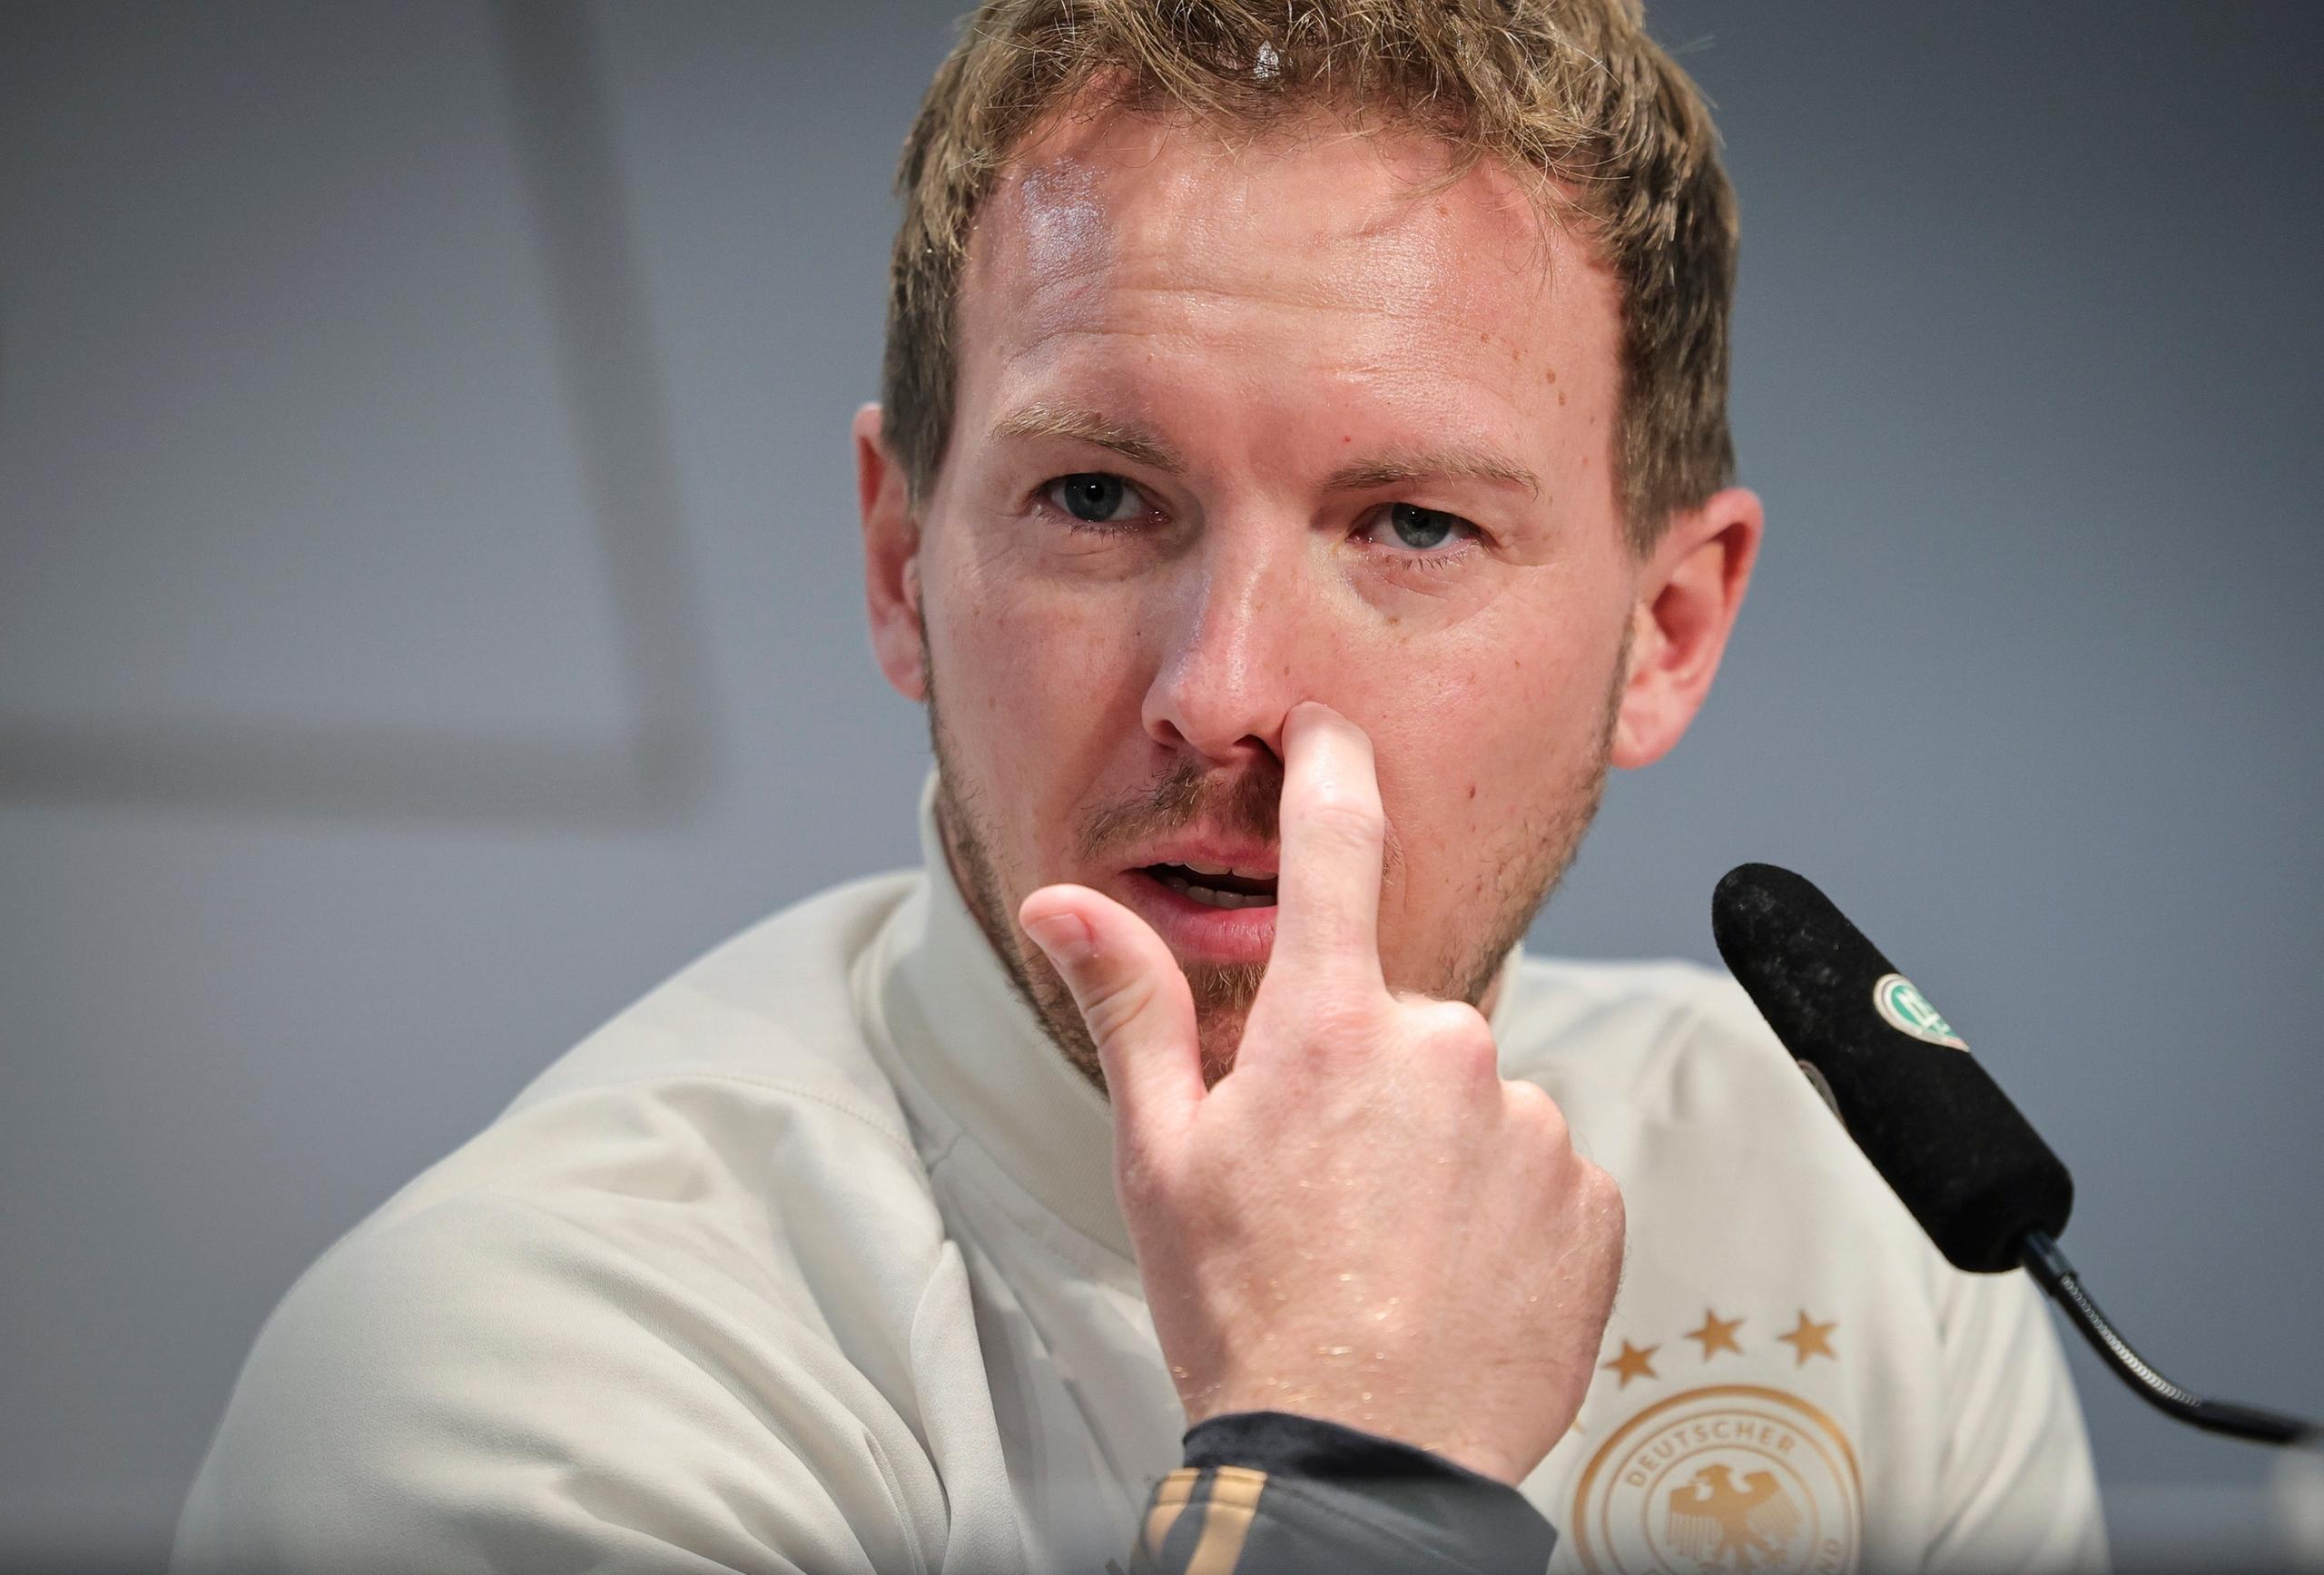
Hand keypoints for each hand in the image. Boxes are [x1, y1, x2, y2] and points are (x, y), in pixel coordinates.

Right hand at [1019, 702, 1623, 1484]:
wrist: (1361, 1464)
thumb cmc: (1246, 1312)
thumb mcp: (1160, 1155)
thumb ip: (1131, 1006)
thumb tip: (1063, 904)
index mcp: (1329, 1025)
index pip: (1335, 845)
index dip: (1330, 768)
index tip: (1329, 731)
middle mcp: (1446, 1048)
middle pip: (1403, 1018)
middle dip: (1365, 1075)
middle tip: (1320, 1182)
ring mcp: (1532, 1123)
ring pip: (1476, 1100)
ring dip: (1437, 1148)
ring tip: (1387, 1247)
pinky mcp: (1593, 1197)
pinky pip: (1541, 1169)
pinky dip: (1501, 1208)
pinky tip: (1450, 1274)